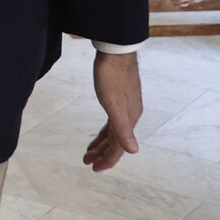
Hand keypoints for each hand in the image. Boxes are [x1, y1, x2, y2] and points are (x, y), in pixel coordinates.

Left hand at [84, 50, 142, 171]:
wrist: (116, 51)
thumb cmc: (112, 75)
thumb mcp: (113, 104)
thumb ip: (122, 128)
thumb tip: (133, 152)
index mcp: (129, 119)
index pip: (119, 147)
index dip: (108, 160)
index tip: (93, 168)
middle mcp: (130, 116)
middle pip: (116, 142)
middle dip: (102, 154)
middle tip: (87, 162)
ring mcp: (125, 107)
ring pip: (113, 132)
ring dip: (102, 144)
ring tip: (89, 152)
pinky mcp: (119, 98)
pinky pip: (112, 122)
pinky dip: (105, 131)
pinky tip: (100, 133)